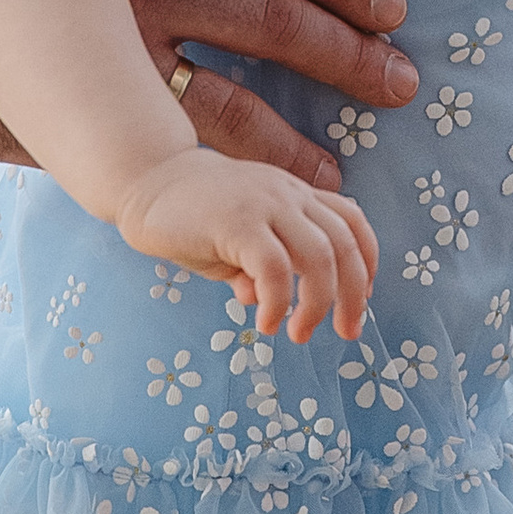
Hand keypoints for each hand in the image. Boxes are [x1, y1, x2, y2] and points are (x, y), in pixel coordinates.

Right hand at [116, 152, 376, 340]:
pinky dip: (279, 302)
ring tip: (298, 333)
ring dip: (318, 304)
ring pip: (319, 256)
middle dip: (353, 295)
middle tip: (346, 332)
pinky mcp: (237, 221)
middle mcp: (288, 195)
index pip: (352, 220)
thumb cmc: (191, 216)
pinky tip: (266, 321)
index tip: (362, 297)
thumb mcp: (235, 246)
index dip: (367, 261)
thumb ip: (257, 270)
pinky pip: (275, 268)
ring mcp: (265, 204)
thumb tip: (265, 305)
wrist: (145, 180)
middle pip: (346, 243)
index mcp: (294, 194)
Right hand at [120, 0, 419, 183]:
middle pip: (267, 16)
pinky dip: (230, 171)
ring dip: (289, 137)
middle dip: (343, 53)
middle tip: (399, 84)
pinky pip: (177, 145)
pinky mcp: (97, 100)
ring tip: (334, 171)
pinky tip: (264, 192)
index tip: (394, 10)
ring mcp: (112, 43)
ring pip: (228, 94)